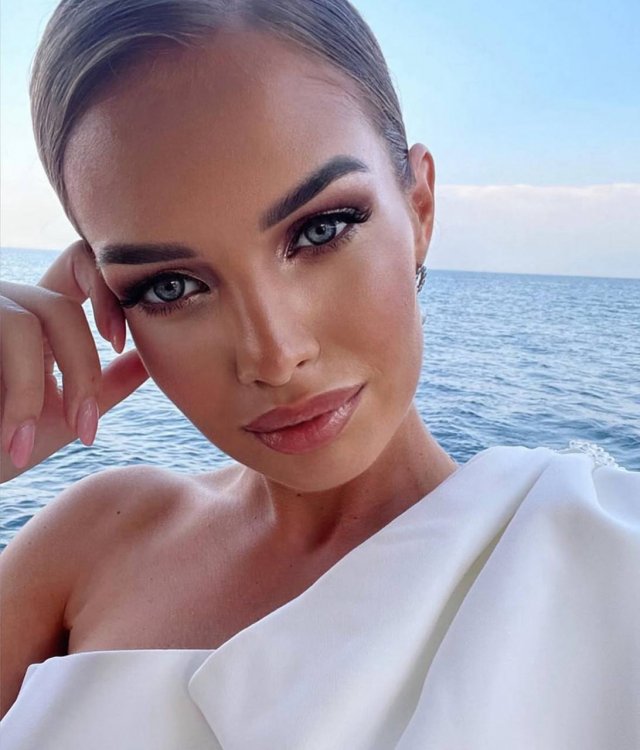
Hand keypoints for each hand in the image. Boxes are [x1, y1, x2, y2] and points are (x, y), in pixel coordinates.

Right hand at [0, 240, 148, 482]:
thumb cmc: (1, 445)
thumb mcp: (61, 416)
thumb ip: (106, 385)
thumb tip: (151, 359)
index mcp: (40, 319)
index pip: (79, 267)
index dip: (107, 290)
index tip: (119, 343)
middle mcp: (8, 305)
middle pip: (61, 309)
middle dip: (81, 371)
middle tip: (83, 430)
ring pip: (22, 325)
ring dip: (29, 390)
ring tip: (23, 443)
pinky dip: (6, 399)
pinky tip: (4, 438)